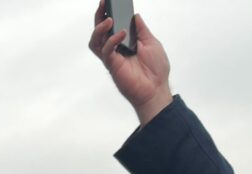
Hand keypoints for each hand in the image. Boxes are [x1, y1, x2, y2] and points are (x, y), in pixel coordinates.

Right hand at [89, 3, 171, 125]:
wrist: (156, 88)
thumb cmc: (156, 69)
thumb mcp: (151, 42)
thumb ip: (141, 29)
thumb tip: (135, 16)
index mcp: (124, 43)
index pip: (111, 27)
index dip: (108, 15)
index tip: (108, 2)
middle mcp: (115, 50)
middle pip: (99, 32)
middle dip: (98, 17)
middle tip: (103, 4)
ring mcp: (112, 58)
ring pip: (95, 42)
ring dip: (99, 29)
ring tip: (109, 20)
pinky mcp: (112, 66)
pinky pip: (106, 51)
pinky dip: (112, 40)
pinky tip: (121, 33)